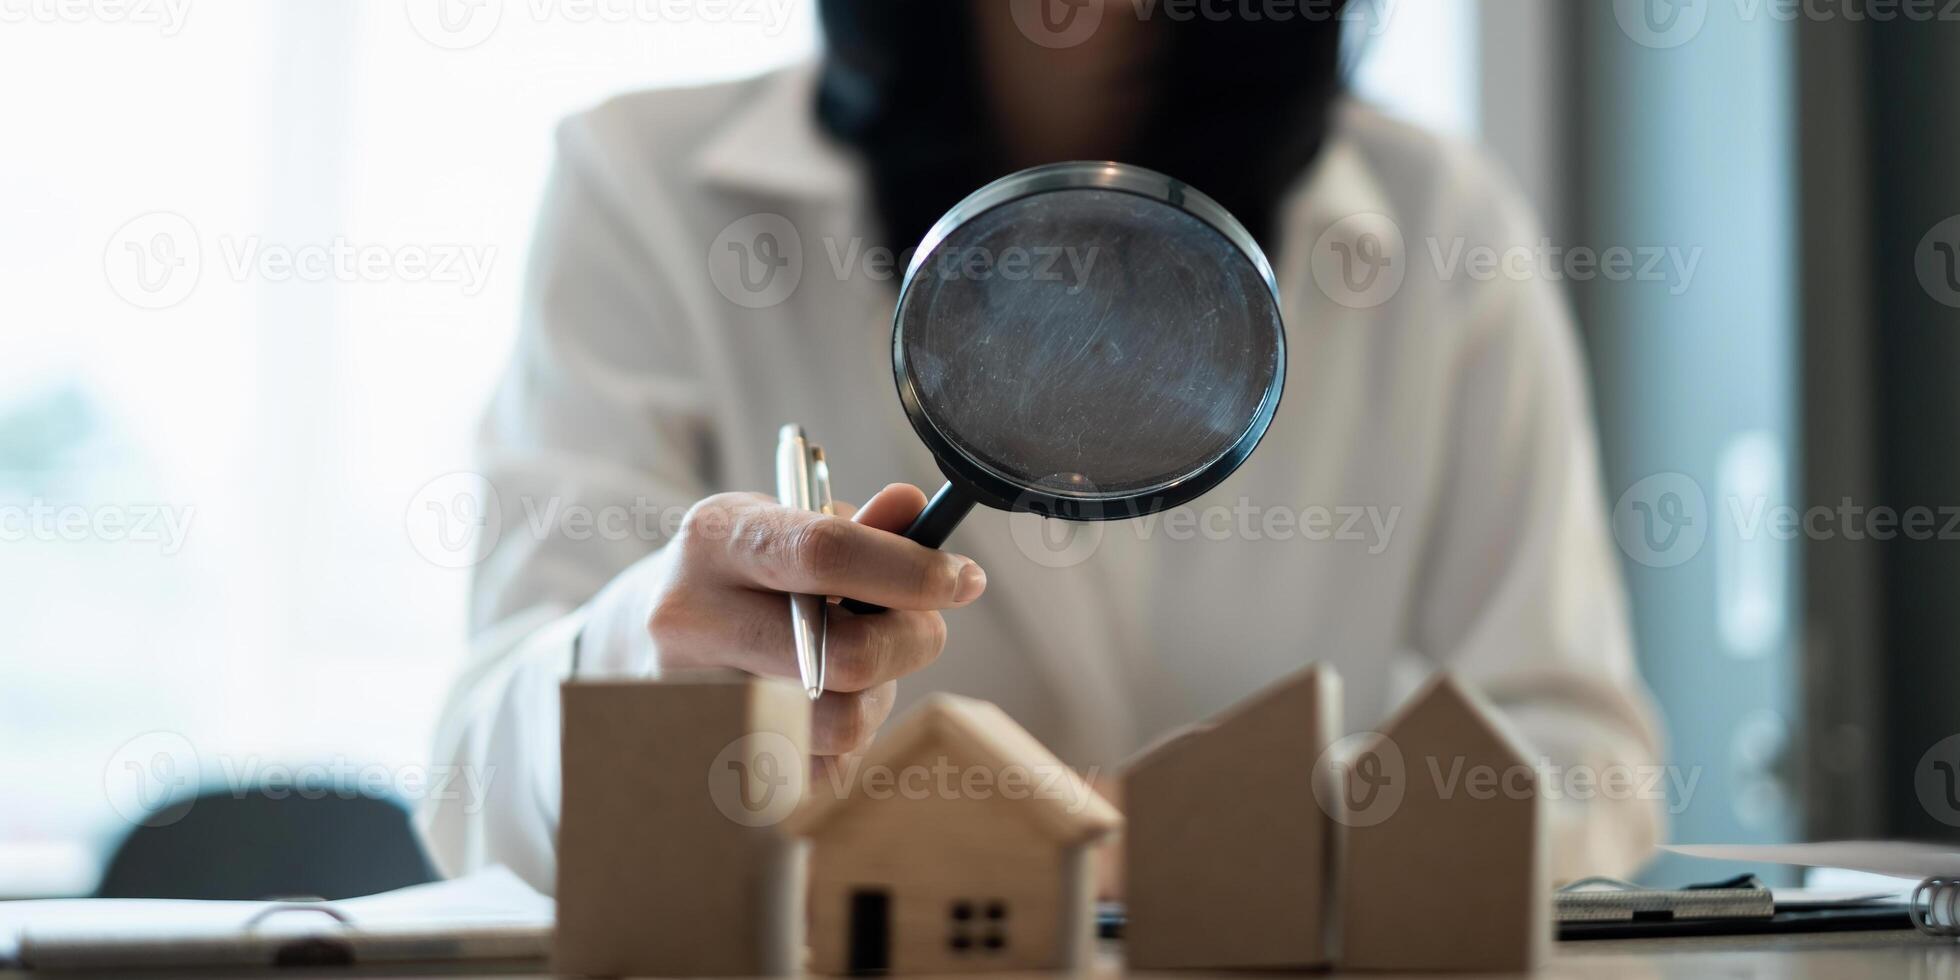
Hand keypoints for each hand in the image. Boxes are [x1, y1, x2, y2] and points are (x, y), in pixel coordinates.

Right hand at [582, 483, 986, 754]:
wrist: (644, 638)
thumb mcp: (786, 524)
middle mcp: (689, 617)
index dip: (912, 571)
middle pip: (844, 654)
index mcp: (714, 539)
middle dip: (912, 641)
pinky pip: (822, 772)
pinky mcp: (709, 762)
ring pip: (840, 723)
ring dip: (879, 697)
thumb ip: (858, 525)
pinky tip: (826, 707)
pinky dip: (848, 742)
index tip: (963, 579)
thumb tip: (916, 508)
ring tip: (861, 670)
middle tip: (922, 628)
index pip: (825, 553)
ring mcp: (691, 697)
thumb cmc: (745, 574)